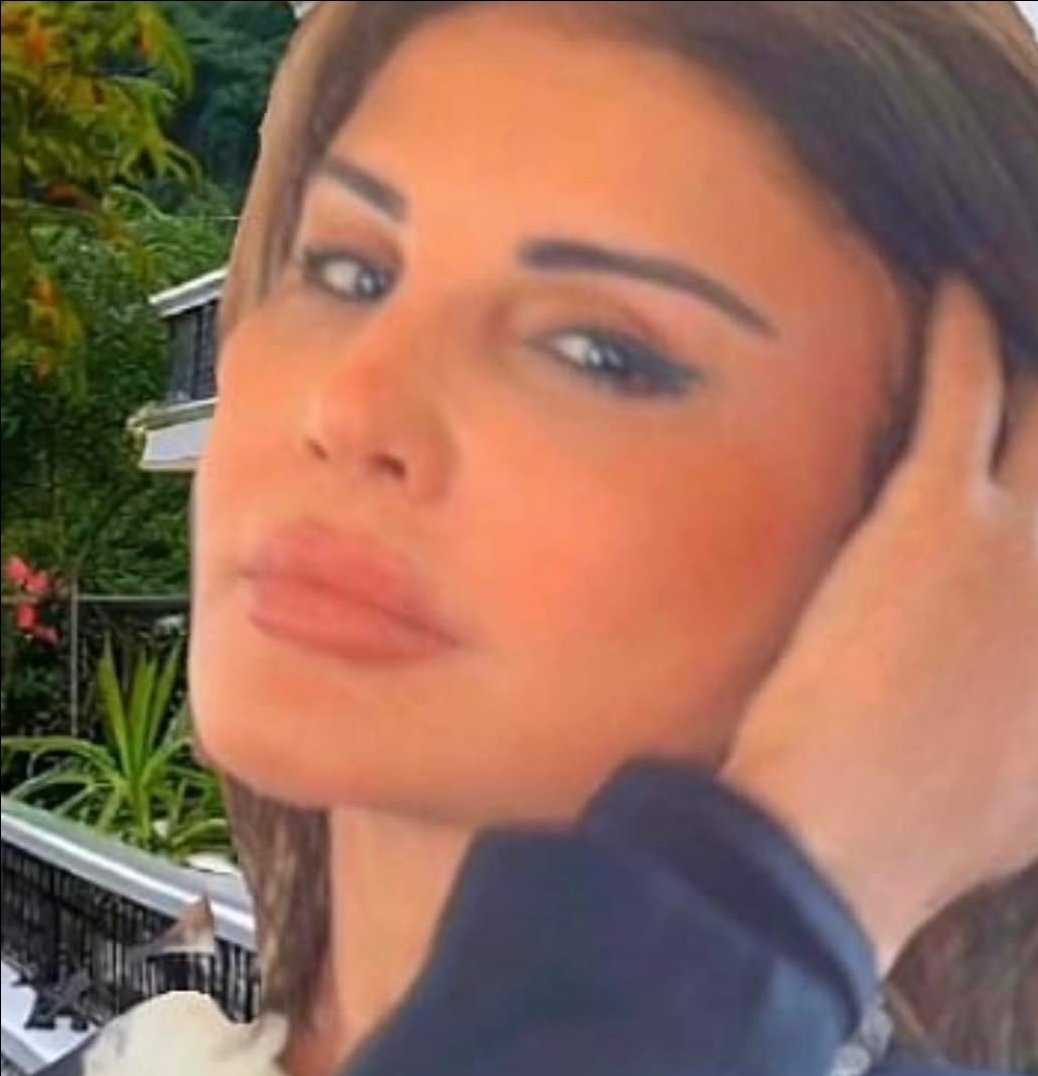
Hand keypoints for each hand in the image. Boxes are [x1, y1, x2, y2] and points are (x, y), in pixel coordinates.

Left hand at [723, 281, 1037, 972]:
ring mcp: (1025, 534)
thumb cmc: (937, 824)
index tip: (1036, 472)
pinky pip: (966, 388)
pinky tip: (956, 295)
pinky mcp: (937, 508)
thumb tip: (1028, 658)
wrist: (845, 829)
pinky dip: (963, 331)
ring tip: (1025, 332)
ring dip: (1036, 365)